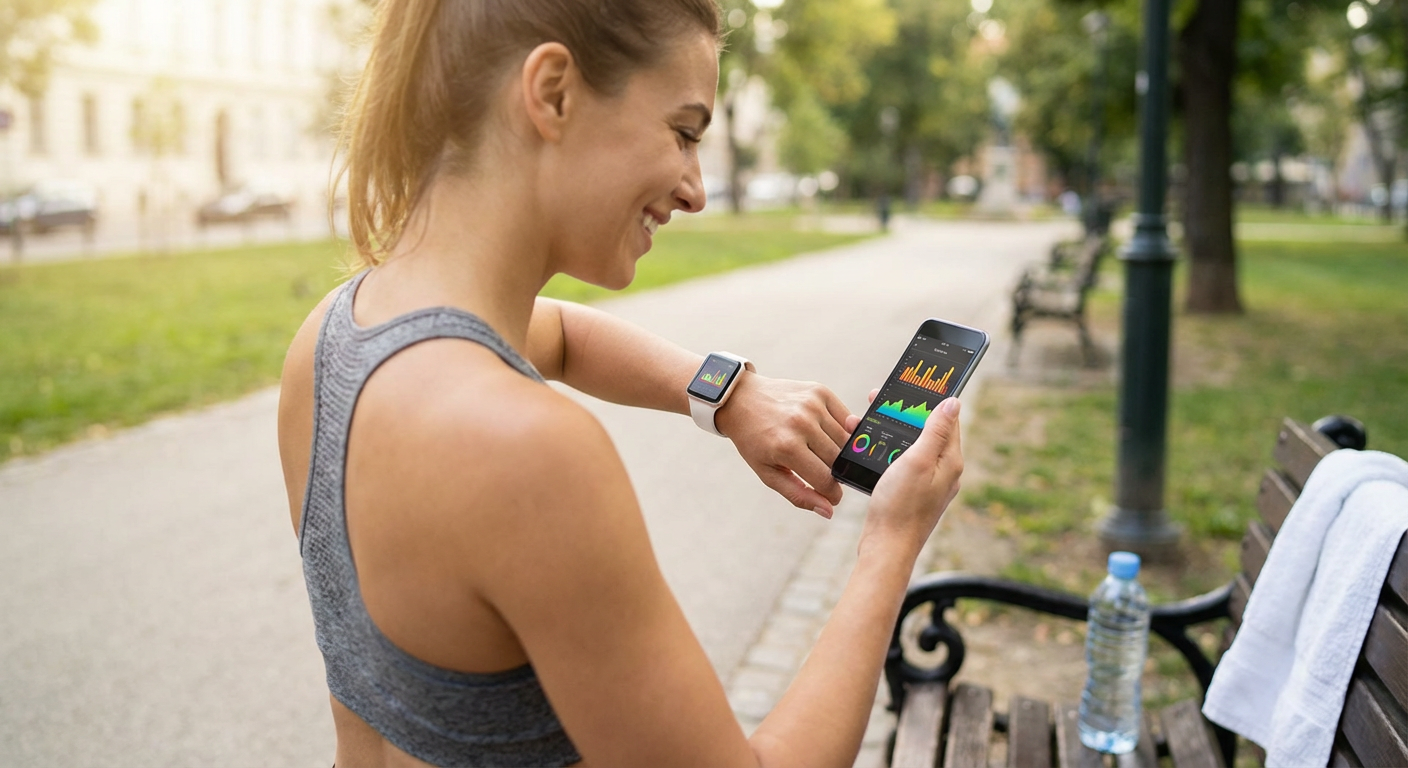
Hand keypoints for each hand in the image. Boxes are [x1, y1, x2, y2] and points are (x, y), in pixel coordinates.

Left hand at [713, 373, 861, 517]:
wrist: (742, 399)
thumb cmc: (754, 440)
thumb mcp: (768, 473)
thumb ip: (798, 495)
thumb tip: (829, 510)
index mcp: (787, 447)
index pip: (826, 480)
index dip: (833, 494)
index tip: (832, 497)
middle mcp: (802, 423)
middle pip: (838, 460)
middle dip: (836, 473)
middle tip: (824, 473)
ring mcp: (813, 405)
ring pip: (846, 440)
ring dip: (839, 452)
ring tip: (820, 452)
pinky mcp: (820, 391)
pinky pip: (846, 418)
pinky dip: (842, 430)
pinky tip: (825, 434)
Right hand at [863, 396, 962, 558]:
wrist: (886, 548)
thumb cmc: (900, 506)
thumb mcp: (917, 461)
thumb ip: (935, 431)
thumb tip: (954, 402)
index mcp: (950, 461)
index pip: (947, 419)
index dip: (928, 399)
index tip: (910, 384)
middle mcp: (944, 471)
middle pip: (928, 431)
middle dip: (906, 412)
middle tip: (880, 398)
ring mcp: (929, 483)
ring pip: (914, 446)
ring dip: (894, 431)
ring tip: (869, 420)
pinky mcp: (914, 493)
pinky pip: (904, 462)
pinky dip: (889, 450)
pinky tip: (873, 448)